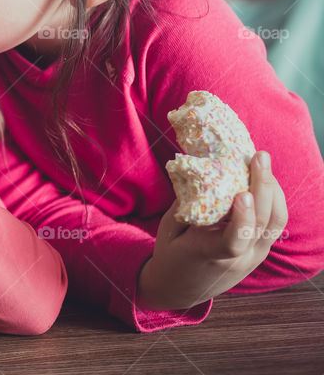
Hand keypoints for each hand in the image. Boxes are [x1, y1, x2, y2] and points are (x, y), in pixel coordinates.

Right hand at [138, 151, 287, 310]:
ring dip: (273, 190)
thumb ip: (186, 206)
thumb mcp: (168, 230)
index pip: (235, 240)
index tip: (242, 193)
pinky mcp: (260, 251)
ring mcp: (254, 256)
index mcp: (211, 255)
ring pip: (276, 222)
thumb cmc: (170, 255)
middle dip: (264, 186)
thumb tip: (199, 173)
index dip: (242, 217)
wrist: (181, 288)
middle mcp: (240, 258)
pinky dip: (271, 199)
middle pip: (263, 223)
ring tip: (262, 163)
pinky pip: (273, 223)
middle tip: (259, 156)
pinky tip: (262, 180)